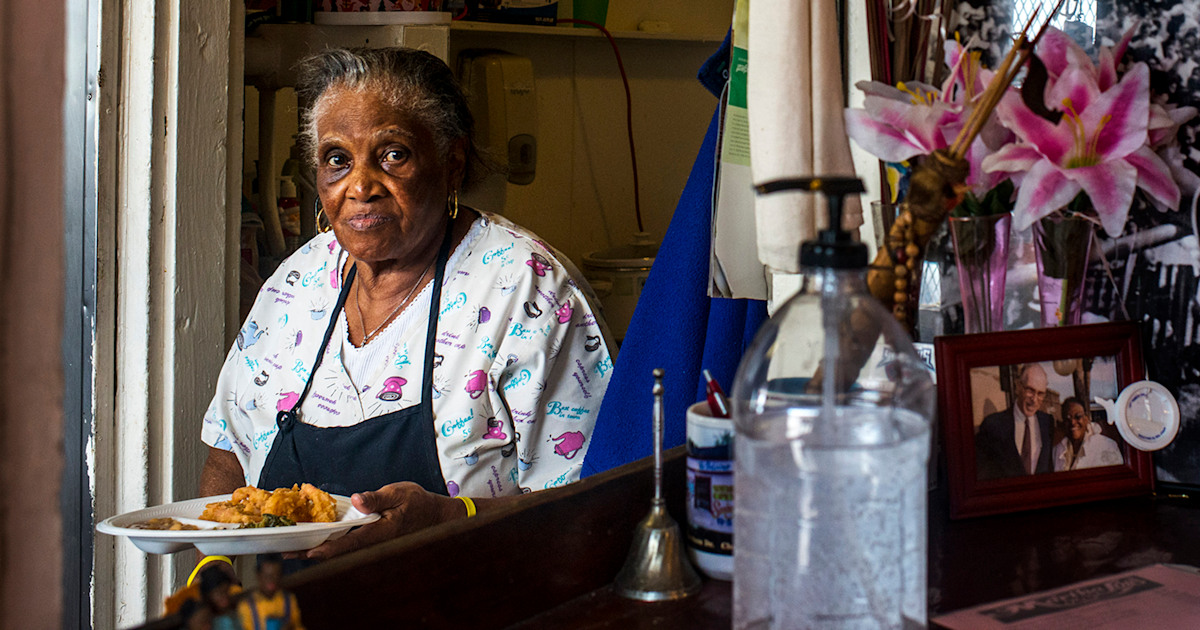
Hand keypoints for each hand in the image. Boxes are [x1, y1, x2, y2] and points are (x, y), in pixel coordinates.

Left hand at [301, 482, 463, 559]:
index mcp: (380, 531)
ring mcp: (371, 543)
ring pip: (340, 550)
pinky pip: (346, 544)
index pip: (350, 543)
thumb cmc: (417, 503)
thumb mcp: (398, 492)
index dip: (328, 548)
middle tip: (286, 553)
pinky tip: (314, 540)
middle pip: (339, 551)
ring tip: (292, 549)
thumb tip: (356, 500)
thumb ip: (376, 498)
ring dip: (317, 549)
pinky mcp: (369, 540)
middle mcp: (373, 542)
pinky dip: (329, 543)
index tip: (309, 551)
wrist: (433, 516)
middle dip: (313, 552)